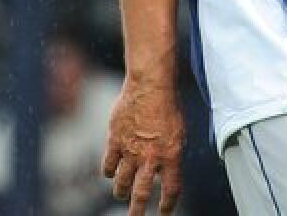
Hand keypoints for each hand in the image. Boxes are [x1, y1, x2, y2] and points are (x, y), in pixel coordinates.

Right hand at [101, 80, 184, 214]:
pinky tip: (112, 172)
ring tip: (122, 194)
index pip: (171, 190)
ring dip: (121, 192)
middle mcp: (151, 157)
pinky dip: (109, 172)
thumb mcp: (178, 132)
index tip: (164, 213)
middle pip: (142, 195)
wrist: (150, 84)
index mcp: (171, 155)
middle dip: (138, 212)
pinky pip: (108, 166)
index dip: (167, 206)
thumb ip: (171, 154)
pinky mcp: (115, 141)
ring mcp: (131, 150)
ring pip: (122, 183)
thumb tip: (166, 171)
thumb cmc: (167, 105)